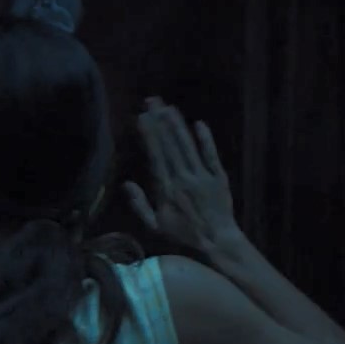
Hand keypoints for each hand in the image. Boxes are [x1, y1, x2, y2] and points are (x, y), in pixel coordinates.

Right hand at [123, 97, 242, 253]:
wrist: (217, 241)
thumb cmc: (184, 234)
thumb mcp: (155, 225)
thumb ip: (139, 205)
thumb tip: (126, 183)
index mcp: (166, 188)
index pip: (156, 156)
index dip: (149, 135)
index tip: (141, 117)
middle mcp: (183, 177)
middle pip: (170, 145)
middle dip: (160, 121)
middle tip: (152, 101)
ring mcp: (202, 175)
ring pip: (187, 146)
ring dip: (177, 125)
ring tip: (168, 107)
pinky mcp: (219, 176)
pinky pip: (210, 155)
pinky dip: (205, 140)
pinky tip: (198, 123)